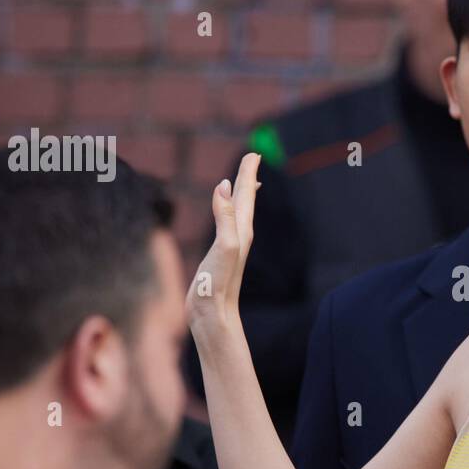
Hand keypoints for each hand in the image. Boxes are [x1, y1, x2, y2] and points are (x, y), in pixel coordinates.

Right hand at [186, 153, 261, 338]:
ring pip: (240, 213)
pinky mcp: (220, 256)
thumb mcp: (224, 246)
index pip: (246, 195)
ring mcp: (230, 246)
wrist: (214, 314)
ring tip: (248, 183)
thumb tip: (225, 186)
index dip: (248, 174)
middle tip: (253, 158)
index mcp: (242, 230)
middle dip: (248, 179)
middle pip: (246, 201)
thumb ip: (225, 217)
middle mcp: (239, 236)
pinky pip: (228, 227)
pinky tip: (228, 216)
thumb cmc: (219, 283)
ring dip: (243, 196)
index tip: (254, 154)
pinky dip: (229, 214)